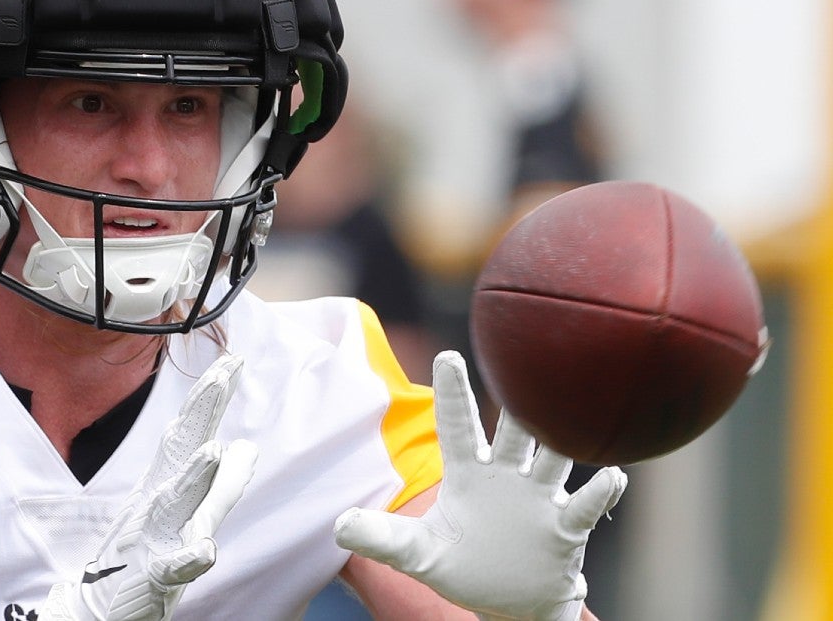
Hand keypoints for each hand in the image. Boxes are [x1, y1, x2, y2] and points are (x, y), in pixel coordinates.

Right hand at [41, 353, 257, 620]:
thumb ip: (220, 485)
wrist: (95, 610)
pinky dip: (187, 556)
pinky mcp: (149, 577)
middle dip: (201, 411)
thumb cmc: (143, 558)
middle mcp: (156, 502)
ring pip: (173, 503)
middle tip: (223, 372)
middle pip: (180, 450)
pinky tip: (205, 549)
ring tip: (212, 449)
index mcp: (166, 486)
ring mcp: (151, 537)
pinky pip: (170, 566)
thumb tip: (246, 445)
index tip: (232, 360)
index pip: (191, 433)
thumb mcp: (188, 517)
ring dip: (192, 477)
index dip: (210, 398)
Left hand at [334, 351, 625, 620]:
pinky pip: (583, 506)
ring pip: (553, 458)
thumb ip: (382, 537)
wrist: (510, 605)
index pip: (457, 425)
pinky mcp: (564, 528)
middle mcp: (505, 475)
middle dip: (515, 403)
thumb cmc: (463, 567)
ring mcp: (538, 497)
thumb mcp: (418, 554)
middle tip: (521, 364)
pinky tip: (613, 475)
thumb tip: (338, 526)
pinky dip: (598, 493)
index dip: (453, 393)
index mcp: (468, 472)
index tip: (447, 355)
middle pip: (512, 432)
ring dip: (561, 438)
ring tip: (569, 409)